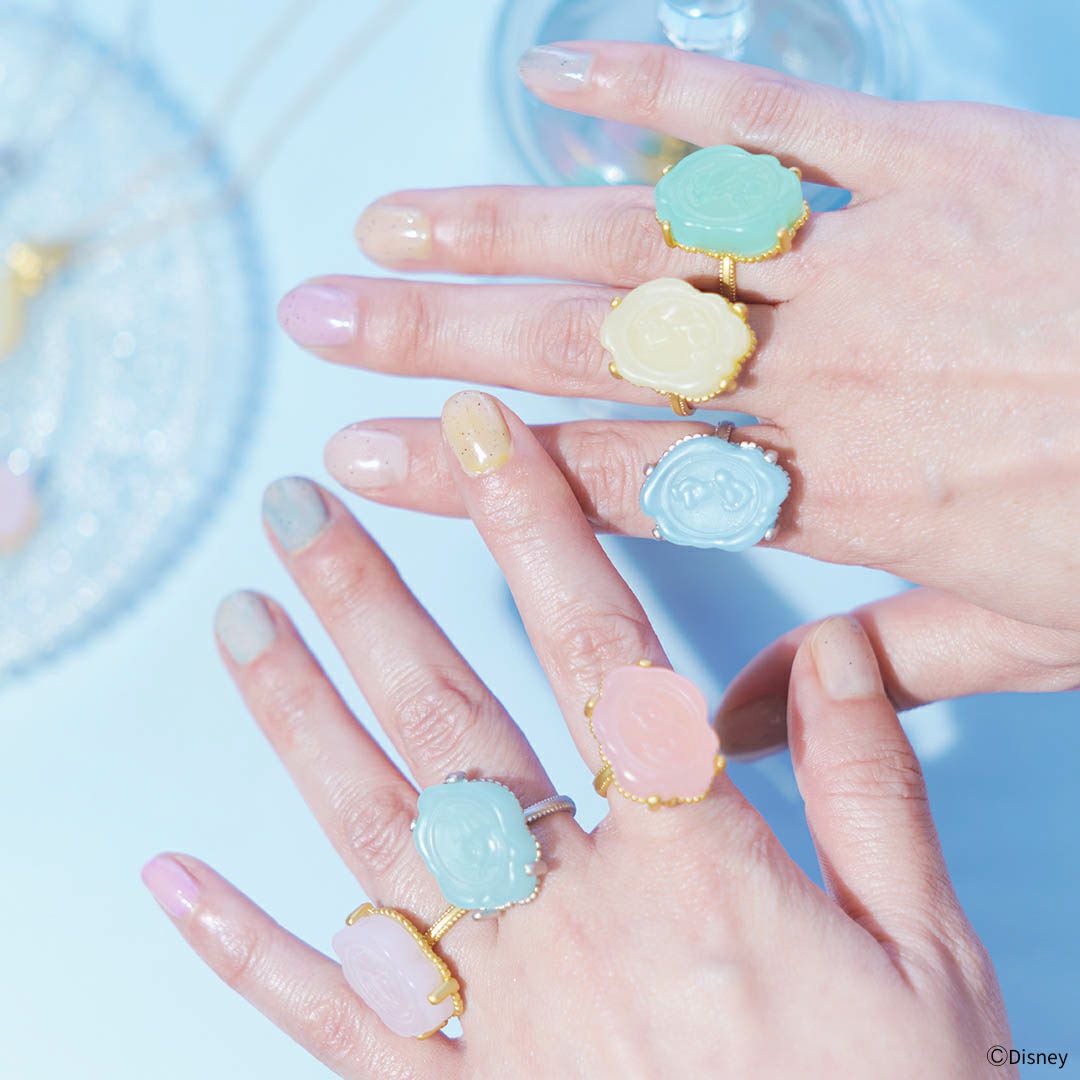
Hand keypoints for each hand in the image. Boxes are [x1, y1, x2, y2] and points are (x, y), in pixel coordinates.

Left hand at [143, 394, 1010, 1077]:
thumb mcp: (927, 959)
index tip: (482, 441)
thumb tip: (830, 646)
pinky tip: (175, 880)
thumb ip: (870, 789)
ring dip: (298, 720)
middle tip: (303, 509)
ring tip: (240, 621)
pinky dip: (247, 949)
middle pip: (452, 731)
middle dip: (371, 603)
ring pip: (373, 839)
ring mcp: (497, 1020)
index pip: (600, 659)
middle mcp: (574, 930)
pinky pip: (333, 1019)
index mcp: (696, 879)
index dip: (537, 534)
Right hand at [276, 41, 1079, 746]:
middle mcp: (822, 375)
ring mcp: (869, 255)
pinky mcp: (928, 157)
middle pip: (589, 354)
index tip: (363, 455)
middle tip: (321, 321)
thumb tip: (724, 731)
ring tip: (388, 220)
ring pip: (648, 236)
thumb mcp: (1024, 645)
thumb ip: (862, 679)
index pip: (606, 482)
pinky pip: (769, 114)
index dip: (472, 472)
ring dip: (506, 222)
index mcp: (838, 494)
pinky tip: (556, 76)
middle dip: (438, 337)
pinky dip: (657, 90)